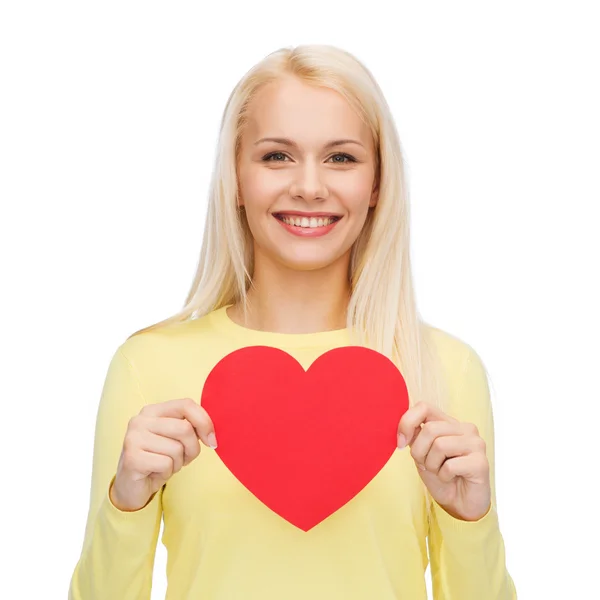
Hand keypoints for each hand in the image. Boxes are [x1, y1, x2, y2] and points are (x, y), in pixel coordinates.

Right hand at [110, 397, 216, 511]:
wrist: (131, 487)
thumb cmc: (158, 459)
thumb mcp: (175, 439)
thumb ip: (190, 428)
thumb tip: (211, 433)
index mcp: (153, 410)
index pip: (186, 404)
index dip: (204, 421)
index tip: (212, 440)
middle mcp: (140, 420)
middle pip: (184, 428)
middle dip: (192, 448)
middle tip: (184, 459)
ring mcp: (134, 438)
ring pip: (176, 448)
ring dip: (178, 463)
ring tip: (166, 465)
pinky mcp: (132, 458)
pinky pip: (166, 464)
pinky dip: (167, 472)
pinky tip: (156, 473)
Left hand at [397, 401, 490, 520]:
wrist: (459, 504)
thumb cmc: (441, 475)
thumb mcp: (421, 452)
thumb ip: (414, 435)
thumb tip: (403, 427)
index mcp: (449, 422)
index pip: (424, 407)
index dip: (407, 423)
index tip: (401, 443)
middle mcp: (465, 428)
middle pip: (429, 428)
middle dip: (420, 451)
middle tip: (426, 465)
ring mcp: (476, 444)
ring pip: (439, 445)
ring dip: (432, 464)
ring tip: (440, 471)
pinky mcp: (481, 462)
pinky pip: (450, 465)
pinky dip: (443, 476)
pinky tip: (451, 479)